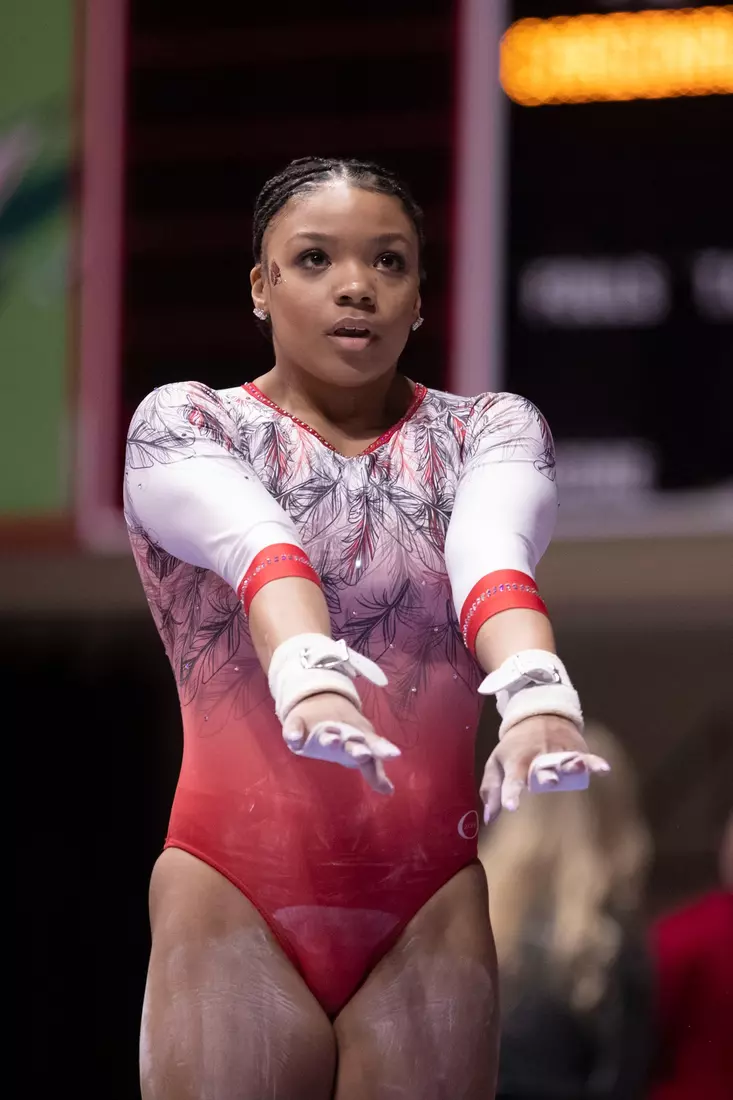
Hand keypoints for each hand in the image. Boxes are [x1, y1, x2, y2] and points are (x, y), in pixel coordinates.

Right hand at [282, 691, 399, 795]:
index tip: (395, 754)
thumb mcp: (360, 751)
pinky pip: (294, 727)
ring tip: (333, 739)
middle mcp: (342, 732)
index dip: (382, 750)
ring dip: (330, 738)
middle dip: (357, 748)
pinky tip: (294, 738)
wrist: (319, 702)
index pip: (373, 744)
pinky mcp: (298, 723)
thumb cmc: (346, 734)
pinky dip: (294, 732)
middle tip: (364, 753)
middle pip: (351, 741)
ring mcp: (319, 728)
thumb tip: (389, 792)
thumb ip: (373, 771)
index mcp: (358, 738)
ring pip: (325, 734)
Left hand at [480, 714, 609, 822]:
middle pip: (541, 768)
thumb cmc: (514, 747)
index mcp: (516, 762)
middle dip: (545, 774)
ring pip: (564, 761)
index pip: (512, 779)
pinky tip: (604, 769)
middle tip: (549, 782)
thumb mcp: (496, 763)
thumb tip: (489, 818)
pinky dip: (594, 762)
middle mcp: (537, 756)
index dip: (510, 792)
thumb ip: (491, 791)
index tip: (511, 806)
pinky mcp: (575, 748)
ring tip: (578, 769)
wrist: (536, 715)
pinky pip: (585, 756)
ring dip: (570, 766)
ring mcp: (558, 750)